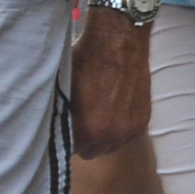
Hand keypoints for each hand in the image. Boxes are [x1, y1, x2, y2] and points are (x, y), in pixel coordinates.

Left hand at [69, 8, 151, 158]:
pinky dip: (122, 129)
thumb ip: (61, 115)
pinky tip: (115, 112)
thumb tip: (52, 128)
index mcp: (85, 130)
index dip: (66, 137)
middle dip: (84, 138)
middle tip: (82, 119)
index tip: (66, 127)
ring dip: (104, 135)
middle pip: (90, 152)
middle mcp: (109, 135)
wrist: (118, 41)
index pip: (70, 150)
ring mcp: (128, 130)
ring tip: (99, 113)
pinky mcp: (142, 122)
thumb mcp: (64, 89)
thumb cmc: (86, 60)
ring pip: (110, 146)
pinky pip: (128, 138)